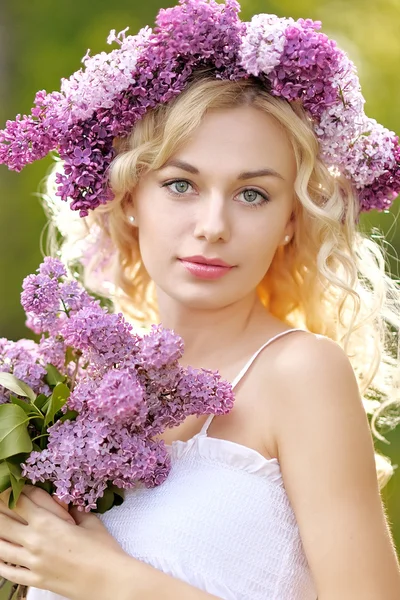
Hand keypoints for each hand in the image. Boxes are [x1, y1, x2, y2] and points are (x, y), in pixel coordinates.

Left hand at [0, 485, 126, 599]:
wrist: (108, 581)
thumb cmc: (102, 549)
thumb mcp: (89, 522)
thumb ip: (73, 509)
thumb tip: (65, 501)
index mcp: (48, 523)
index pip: (20, 502)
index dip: (14, 492)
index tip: (14, 487)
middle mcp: (34, 541)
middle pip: (3, 522)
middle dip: (0, 511)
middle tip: (0, 504)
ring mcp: (32, 563)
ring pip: (0, 547)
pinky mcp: (34, 580)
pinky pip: (7, 572)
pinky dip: (0, 562)